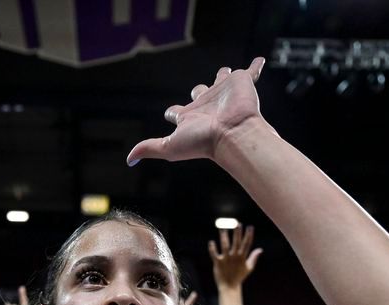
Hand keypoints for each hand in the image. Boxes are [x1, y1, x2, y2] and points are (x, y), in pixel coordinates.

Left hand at [127, 57, 265, 164]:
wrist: (233, 133)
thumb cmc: (203, 142)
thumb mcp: (169, 146)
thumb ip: (149, 148)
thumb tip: (129, 160)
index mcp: (191, 117)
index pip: (178, 112)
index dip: (173, 112)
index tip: (170, 113)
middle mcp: (207, 105)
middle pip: (200, 93)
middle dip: (199, 90)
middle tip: (198, 90)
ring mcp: (225, 94)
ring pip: (222, 80)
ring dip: (223, 76)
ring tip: (225, 72)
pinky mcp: (243, 84)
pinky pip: (251, 71)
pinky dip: (255, 66)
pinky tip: (259, 60)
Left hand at [210, 226, 261, 289]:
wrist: (229, 287)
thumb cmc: (239, 277)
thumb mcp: (249, 267)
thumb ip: (254, 257)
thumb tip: (260, 249)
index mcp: (242, 257)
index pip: (247, 244)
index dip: (249, 235)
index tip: (250, 227)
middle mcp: (234, 257)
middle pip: (236, 242)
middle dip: (237, 233)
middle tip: (237, 224)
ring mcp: (226, 259)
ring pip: (225, 246)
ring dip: (224, 237)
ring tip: (223, 229)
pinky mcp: (218, 263)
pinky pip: (214, 254)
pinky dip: (212, 249)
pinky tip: (211, 242)